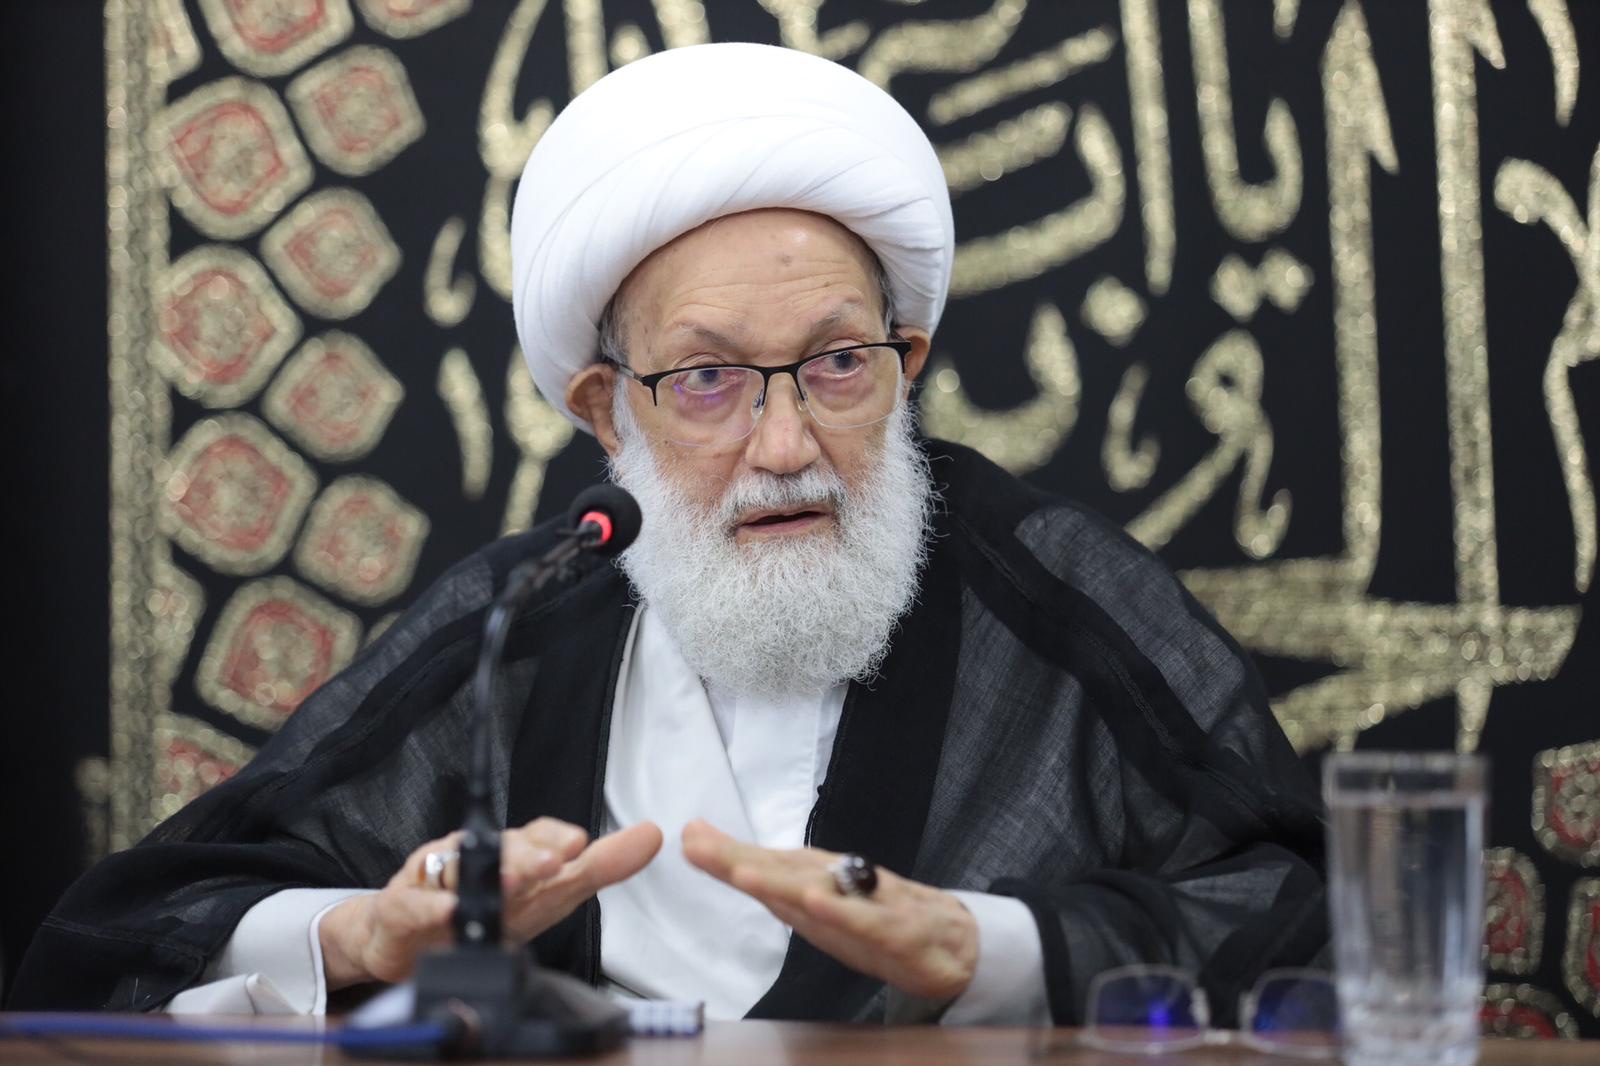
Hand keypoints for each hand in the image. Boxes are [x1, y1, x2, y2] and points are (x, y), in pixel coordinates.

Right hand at [321, 817, 661, 988]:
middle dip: (529, 854)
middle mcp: (478, 856)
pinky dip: (433, 908)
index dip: (556, 837)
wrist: (412, 941)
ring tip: (512, 882)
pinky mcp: (402, 904)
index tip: (578, 845)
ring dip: (487, 873)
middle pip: (502, 847)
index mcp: (516, 853)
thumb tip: (652, 834)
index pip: (538, 834)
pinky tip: (451, 911)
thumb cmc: (488, 911)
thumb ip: (601, 867)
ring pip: (460, 866)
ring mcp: (437, 877)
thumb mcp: (550, 894)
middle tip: (553, 863)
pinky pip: (415, 904)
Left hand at [681, 819, 977, 1000]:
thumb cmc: (882, 917)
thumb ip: (774, 881)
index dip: (726, 854)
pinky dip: (840, 910)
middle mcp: (839, 887)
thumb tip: (720, 856)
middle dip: (739, 858)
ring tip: (741, 871)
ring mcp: (868, 905)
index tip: (688, 837)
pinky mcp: (897, 932)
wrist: (954, 942)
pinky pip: (864, 921)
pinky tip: (815, 902)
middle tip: (697, 843)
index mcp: (820, 882)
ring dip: (779, 880)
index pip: (766, 865)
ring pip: (819, 892)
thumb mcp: (823, 906)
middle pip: (782, 871)